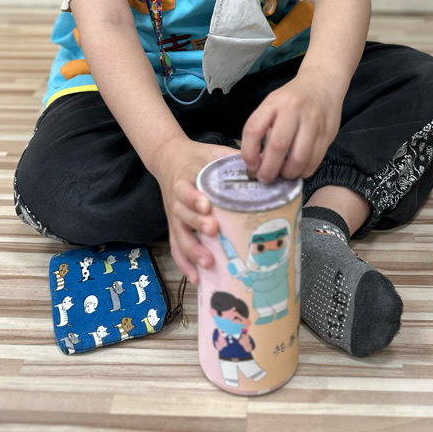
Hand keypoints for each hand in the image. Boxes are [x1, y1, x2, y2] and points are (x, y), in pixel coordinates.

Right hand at [152, 137, 235, 284]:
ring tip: (208, 263)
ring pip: (179, 236)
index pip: (184, 189)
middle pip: (182, 215)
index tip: (206, 205)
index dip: (193, 198)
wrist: (168, 159)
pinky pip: (176, 248)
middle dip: (197, 225)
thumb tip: (264, 165)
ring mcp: (174, 217)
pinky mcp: (175, 228)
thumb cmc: (197, 158)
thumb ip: (233, 159)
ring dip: (192, 250)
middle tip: (214, 231)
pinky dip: (184, 264)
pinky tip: (196, 278)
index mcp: (185, 180)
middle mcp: (176, 200)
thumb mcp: (212, 152)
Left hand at [240, 76, 341, 184]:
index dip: (248, 152)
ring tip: (283, 175)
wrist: (323, 82)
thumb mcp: (273, 105)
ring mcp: (313, 121)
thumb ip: (264, 130)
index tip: (251, 165)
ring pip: (299, 158)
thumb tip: (258, 164)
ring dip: (288, 174)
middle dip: (269, 170)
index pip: (253, 129)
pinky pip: (315, 161)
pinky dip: (304, 171)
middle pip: (278, 146)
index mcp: (274, 102)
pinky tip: (298, 169)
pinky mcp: (328, 133)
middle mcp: (294, 110)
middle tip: (265, 178)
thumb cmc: (292, 98)